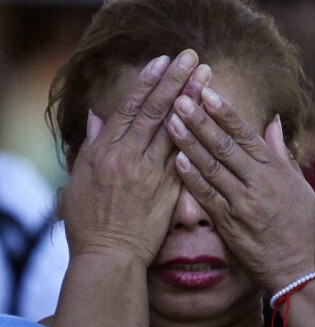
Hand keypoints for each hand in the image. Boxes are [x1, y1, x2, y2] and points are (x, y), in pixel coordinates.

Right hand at [61, 49, 200, 265]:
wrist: (109, 256)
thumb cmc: (89, 220)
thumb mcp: (79, 178)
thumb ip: (92, 145)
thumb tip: (98, 117)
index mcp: (105, 151)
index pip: (129, 108)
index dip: (147, 82)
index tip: (162, 61)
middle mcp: (129, 158)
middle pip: (156, 112)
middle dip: (175, 82)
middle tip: (192, 58)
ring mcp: (151, 174)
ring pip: (175, 130)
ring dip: (192, 102)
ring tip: (207, 79)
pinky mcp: (169, 191)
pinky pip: (186, 158)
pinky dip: (198, 137)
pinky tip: (211, 119)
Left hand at [166, 86, 314, 292]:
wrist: (300, 266)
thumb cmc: (302, 223)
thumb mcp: (300, 184)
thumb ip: (281, 152)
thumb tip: (272, 122)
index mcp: (276, 170)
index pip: (247, 134)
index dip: (225, 112)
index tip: (208, 92)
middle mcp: (259, 183)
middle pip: (225, 146)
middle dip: (201, 121)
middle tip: (180, 98)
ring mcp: (243, 204)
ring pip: (212, 168)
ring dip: (189, 144)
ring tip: (171, 122)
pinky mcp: (230, 224)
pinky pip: (207, 197)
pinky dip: (192, 178)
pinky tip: (176, 160)